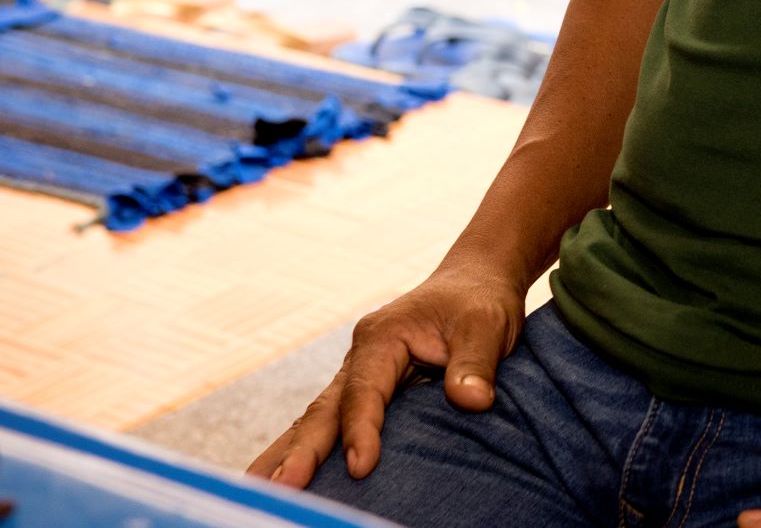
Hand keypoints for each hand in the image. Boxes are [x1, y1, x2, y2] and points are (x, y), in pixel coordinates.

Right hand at [246, 264, 524, 487]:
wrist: (475, 283)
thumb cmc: (479, 302)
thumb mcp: (486, 325)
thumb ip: (475, 363)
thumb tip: (472, 400)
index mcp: (383, 336)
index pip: (364, 391)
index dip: (360, 430)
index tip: (361, 467)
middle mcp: (361, 358)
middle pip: (325, 410)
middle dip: (302, 450)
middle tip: (282, 488)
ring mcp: (358, 375)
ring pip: (319, 420)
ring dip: (290, 454)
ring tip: (261, 490)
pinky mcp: (366, 391)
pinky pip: (332, 424)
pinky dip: (307, 449)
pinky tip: (284, 478)